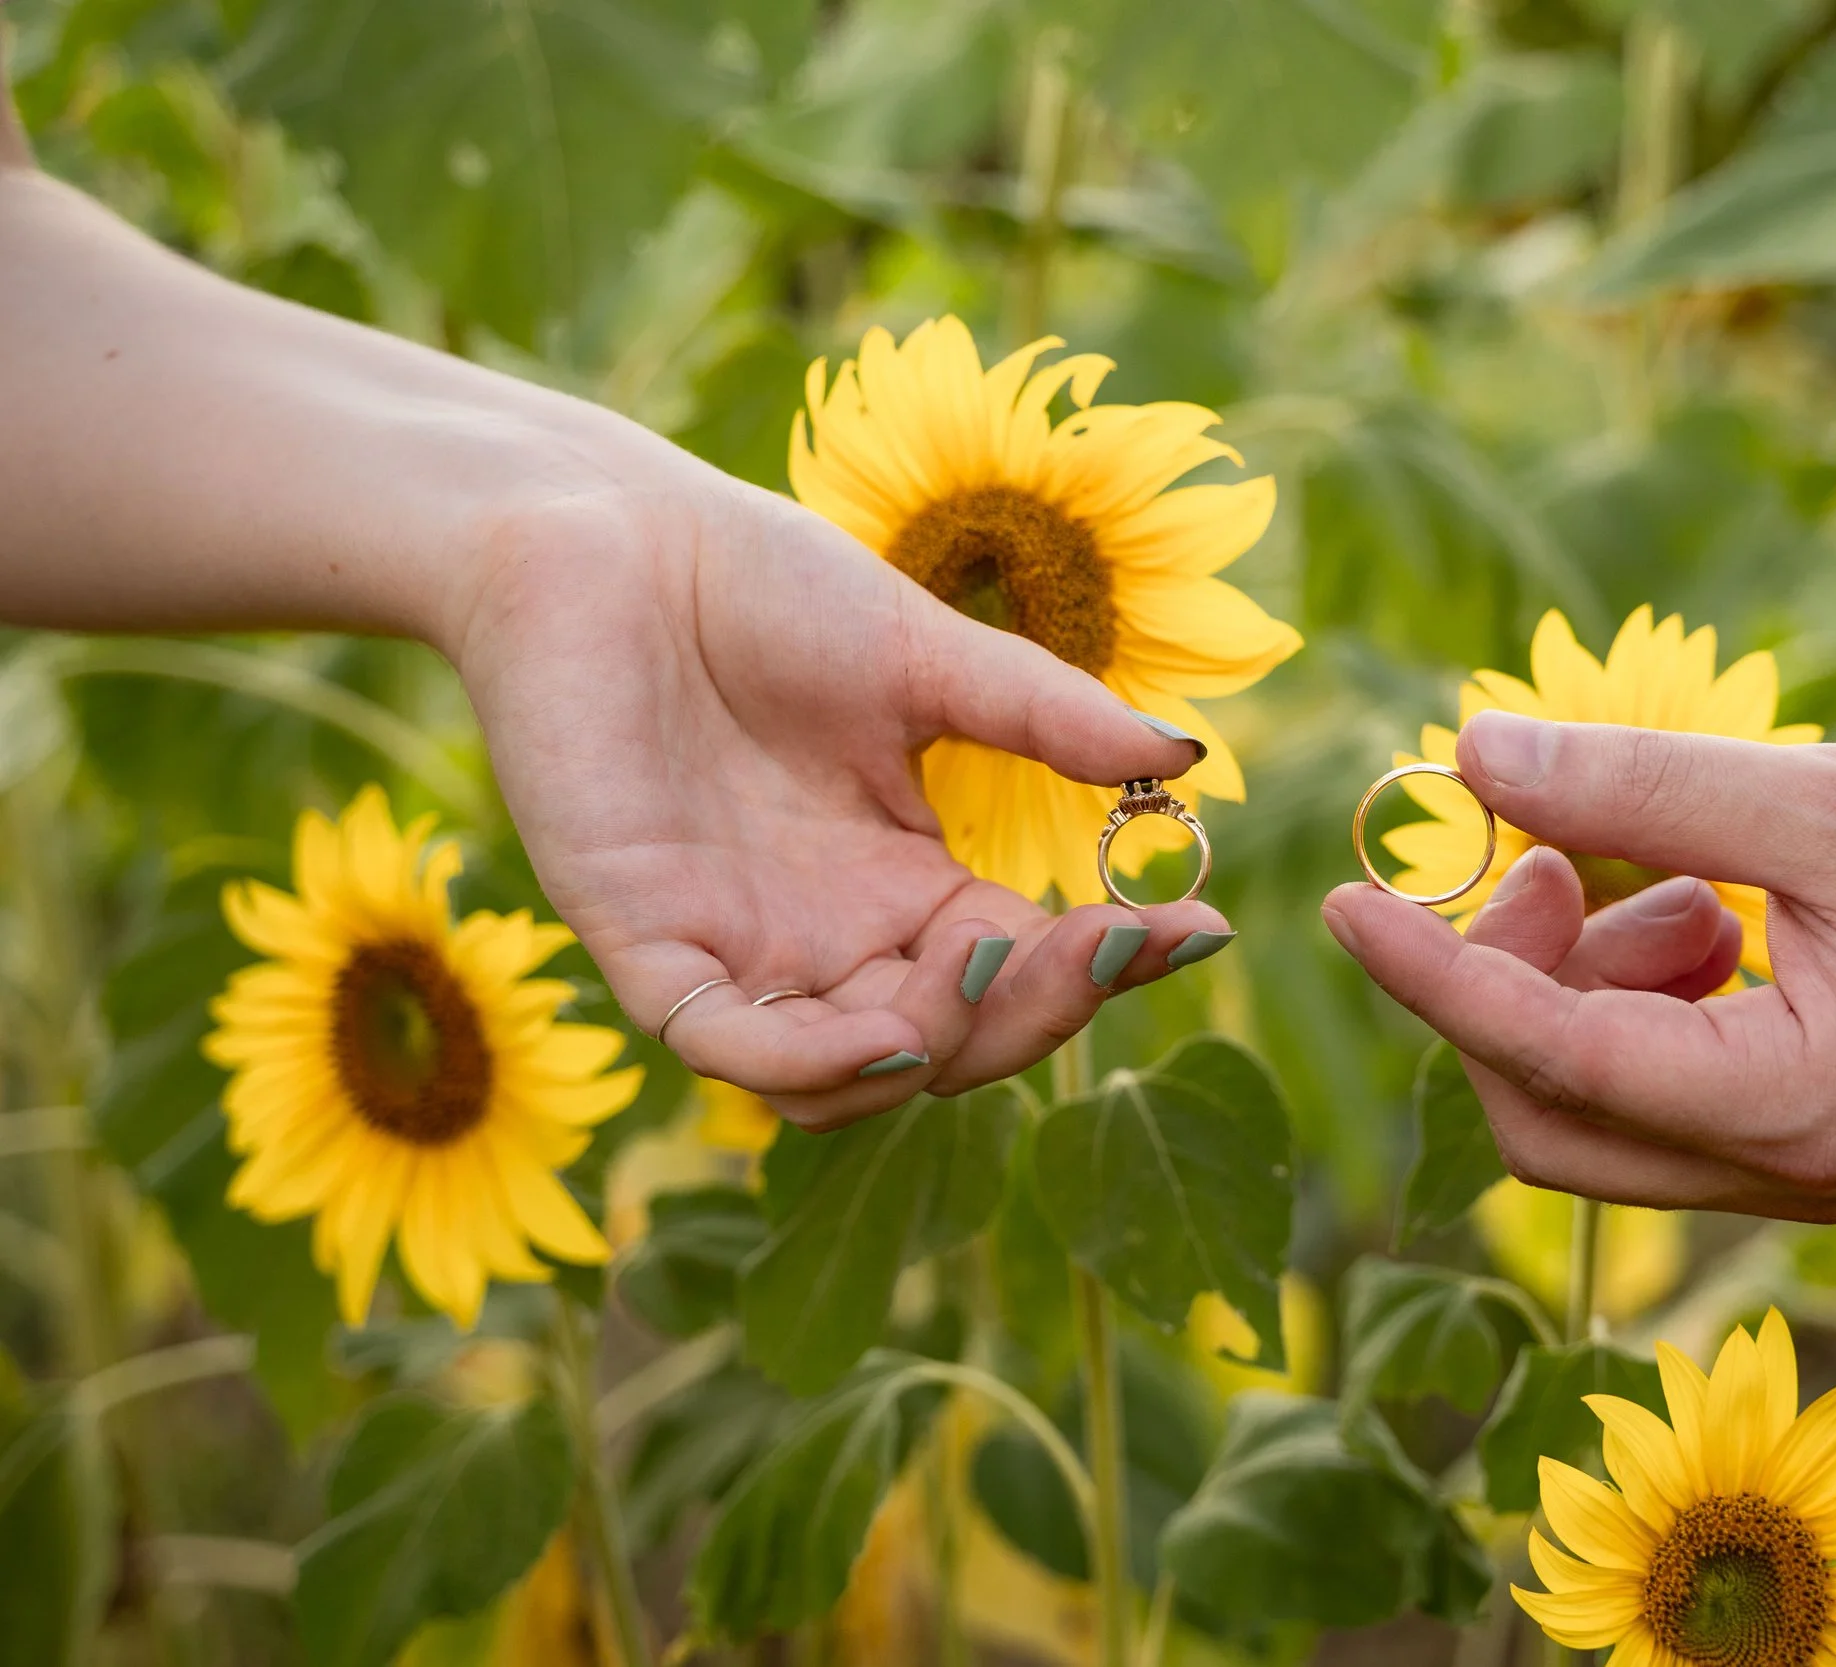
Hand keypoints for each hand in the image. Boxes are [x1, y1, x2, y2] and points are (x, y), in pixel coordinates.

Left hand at [451, 472, 1221, 1129]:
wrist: (601, 532)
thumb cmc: (758, 583)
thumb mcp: (926, 655)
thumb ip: (1045, 719)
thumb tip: (1185, 760)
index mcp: (903, 881)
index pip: (1021, 965)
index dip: (1107, 963)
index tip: (1195, 928)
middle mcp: (828, 938)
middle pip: (953, 1042)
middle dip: (1039, 1010)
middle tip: (1100, 941)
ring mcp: (736, 948)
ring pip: (849, 1077)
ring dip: (934, 1048)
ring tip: (986, 969)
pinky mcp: (640, 939)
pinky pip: (722, 1047)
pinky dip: (806, 1065)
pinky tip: (887, 1032)